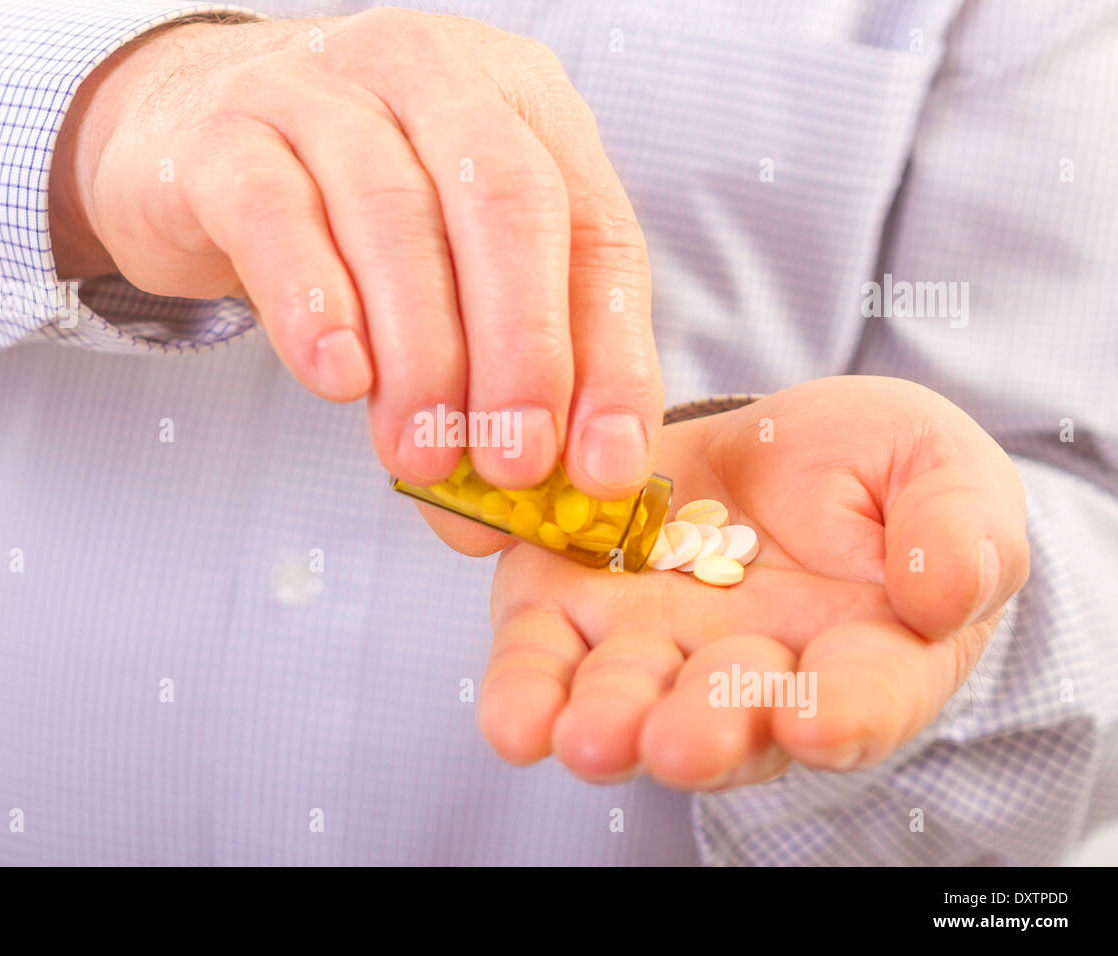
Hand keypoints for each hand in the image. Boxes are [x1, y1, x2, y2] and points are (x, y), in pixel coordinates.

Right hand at [49, 10, 660, 496]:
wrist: (194, 135)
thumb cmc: (349, 214)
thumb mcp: (453, 270)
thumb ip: (507, 363)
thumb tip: (543, 490)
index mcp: (521, 104)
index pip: (594, 232)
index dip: (610, 357)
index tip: (602, 465)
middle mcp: (433, 75)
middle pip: (505, 202)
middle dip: (522, 350)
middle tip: (513, 464)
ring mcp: (322, 89)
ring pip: (395, 215)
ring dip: (421, 354)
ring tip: (422, 454)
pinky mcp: (225, 134)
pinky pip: (276, 216)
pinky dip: (314, 305)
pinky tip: (338, 379)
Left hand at [423, 376, 1030, 787]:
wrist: (763, 443)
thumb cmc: (872, 471)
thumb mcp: (941, 471)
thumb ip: (959, 529)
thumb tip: (941, 592)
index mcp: (862, 656)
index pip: (863, 697)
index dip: (843, 711)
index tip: (816, 716)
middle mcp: (750, 674)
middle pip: (728, 717)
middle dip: (703, 729)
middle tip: (680, 740)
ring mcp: (655, 647)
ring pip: (629, 700)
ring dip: (608, 722)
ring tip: (589, 737)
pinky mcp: (573, 608)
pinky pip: (545, 656)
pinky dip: (528, 687)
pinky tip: (515, 719)